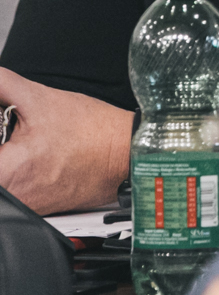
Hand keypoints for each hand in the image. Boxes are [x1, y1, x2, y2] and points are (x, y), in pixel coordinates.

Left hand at [0, 68, 131, 212]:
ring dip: (5, 160)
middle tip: (8, 134)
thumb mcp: (40, 98)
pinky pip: (11, 194)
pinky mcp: (36, 210)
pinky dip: (12, 174)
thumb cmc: (94, 131)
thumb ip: (1, 84)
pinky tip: (26, 158)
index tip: (0, 128)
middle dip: (0, 144)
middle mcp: (12, 197)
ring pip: (1, 186)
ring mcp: (24, 208)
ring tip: (19, 146)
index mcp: (6, 171)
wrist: (128, 152)